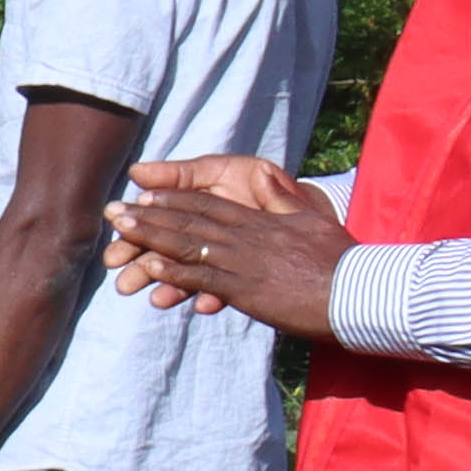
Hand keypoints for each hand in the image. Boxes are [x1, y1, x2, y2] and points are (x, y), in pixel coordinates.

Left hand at [106, 151, 354, 339]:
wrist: (358, 290)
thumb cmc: (340, 260)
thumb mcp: (311, 220)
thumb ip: (285, 201)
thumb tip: (270, 180)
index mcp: (260, 221)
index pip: (209, 205)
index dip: (174, 200)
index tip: (145, 196)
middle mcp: (247, 237)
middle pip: (190, 221)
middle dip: (149, 216)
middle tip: (112, 212)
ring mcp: (245, 262)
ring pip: (189, 246)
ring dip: (151, 238)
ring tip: (118, 231)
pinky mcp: (247, 289)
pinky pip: (204, 279)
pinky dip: (175, 273)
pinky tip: (149, 268)